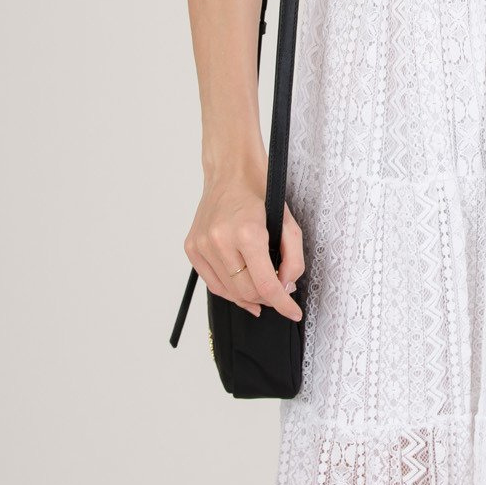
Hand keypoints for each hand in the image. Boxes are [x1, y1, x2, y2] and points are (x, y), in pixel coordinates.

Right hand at [185, 174, 304, 322]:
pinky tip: (241, 288)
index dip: (283, 304)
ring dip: (248, 297)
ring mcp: (202, 245)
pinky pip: (212, 282)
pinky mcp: (192, 247)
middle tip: (280, 293)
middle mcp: (220, 241)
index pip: (266, 285)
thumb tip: (286, 286)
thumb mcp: (288, 222)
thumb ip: (293, 258)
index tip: (293, 313)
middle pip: (247, 292)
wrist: (230, 171)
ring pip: (228, 292)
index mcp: (247, 233)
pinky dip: (229, 290)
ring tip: (262, 294)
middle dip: (267, 299)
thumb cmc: (260, 192)